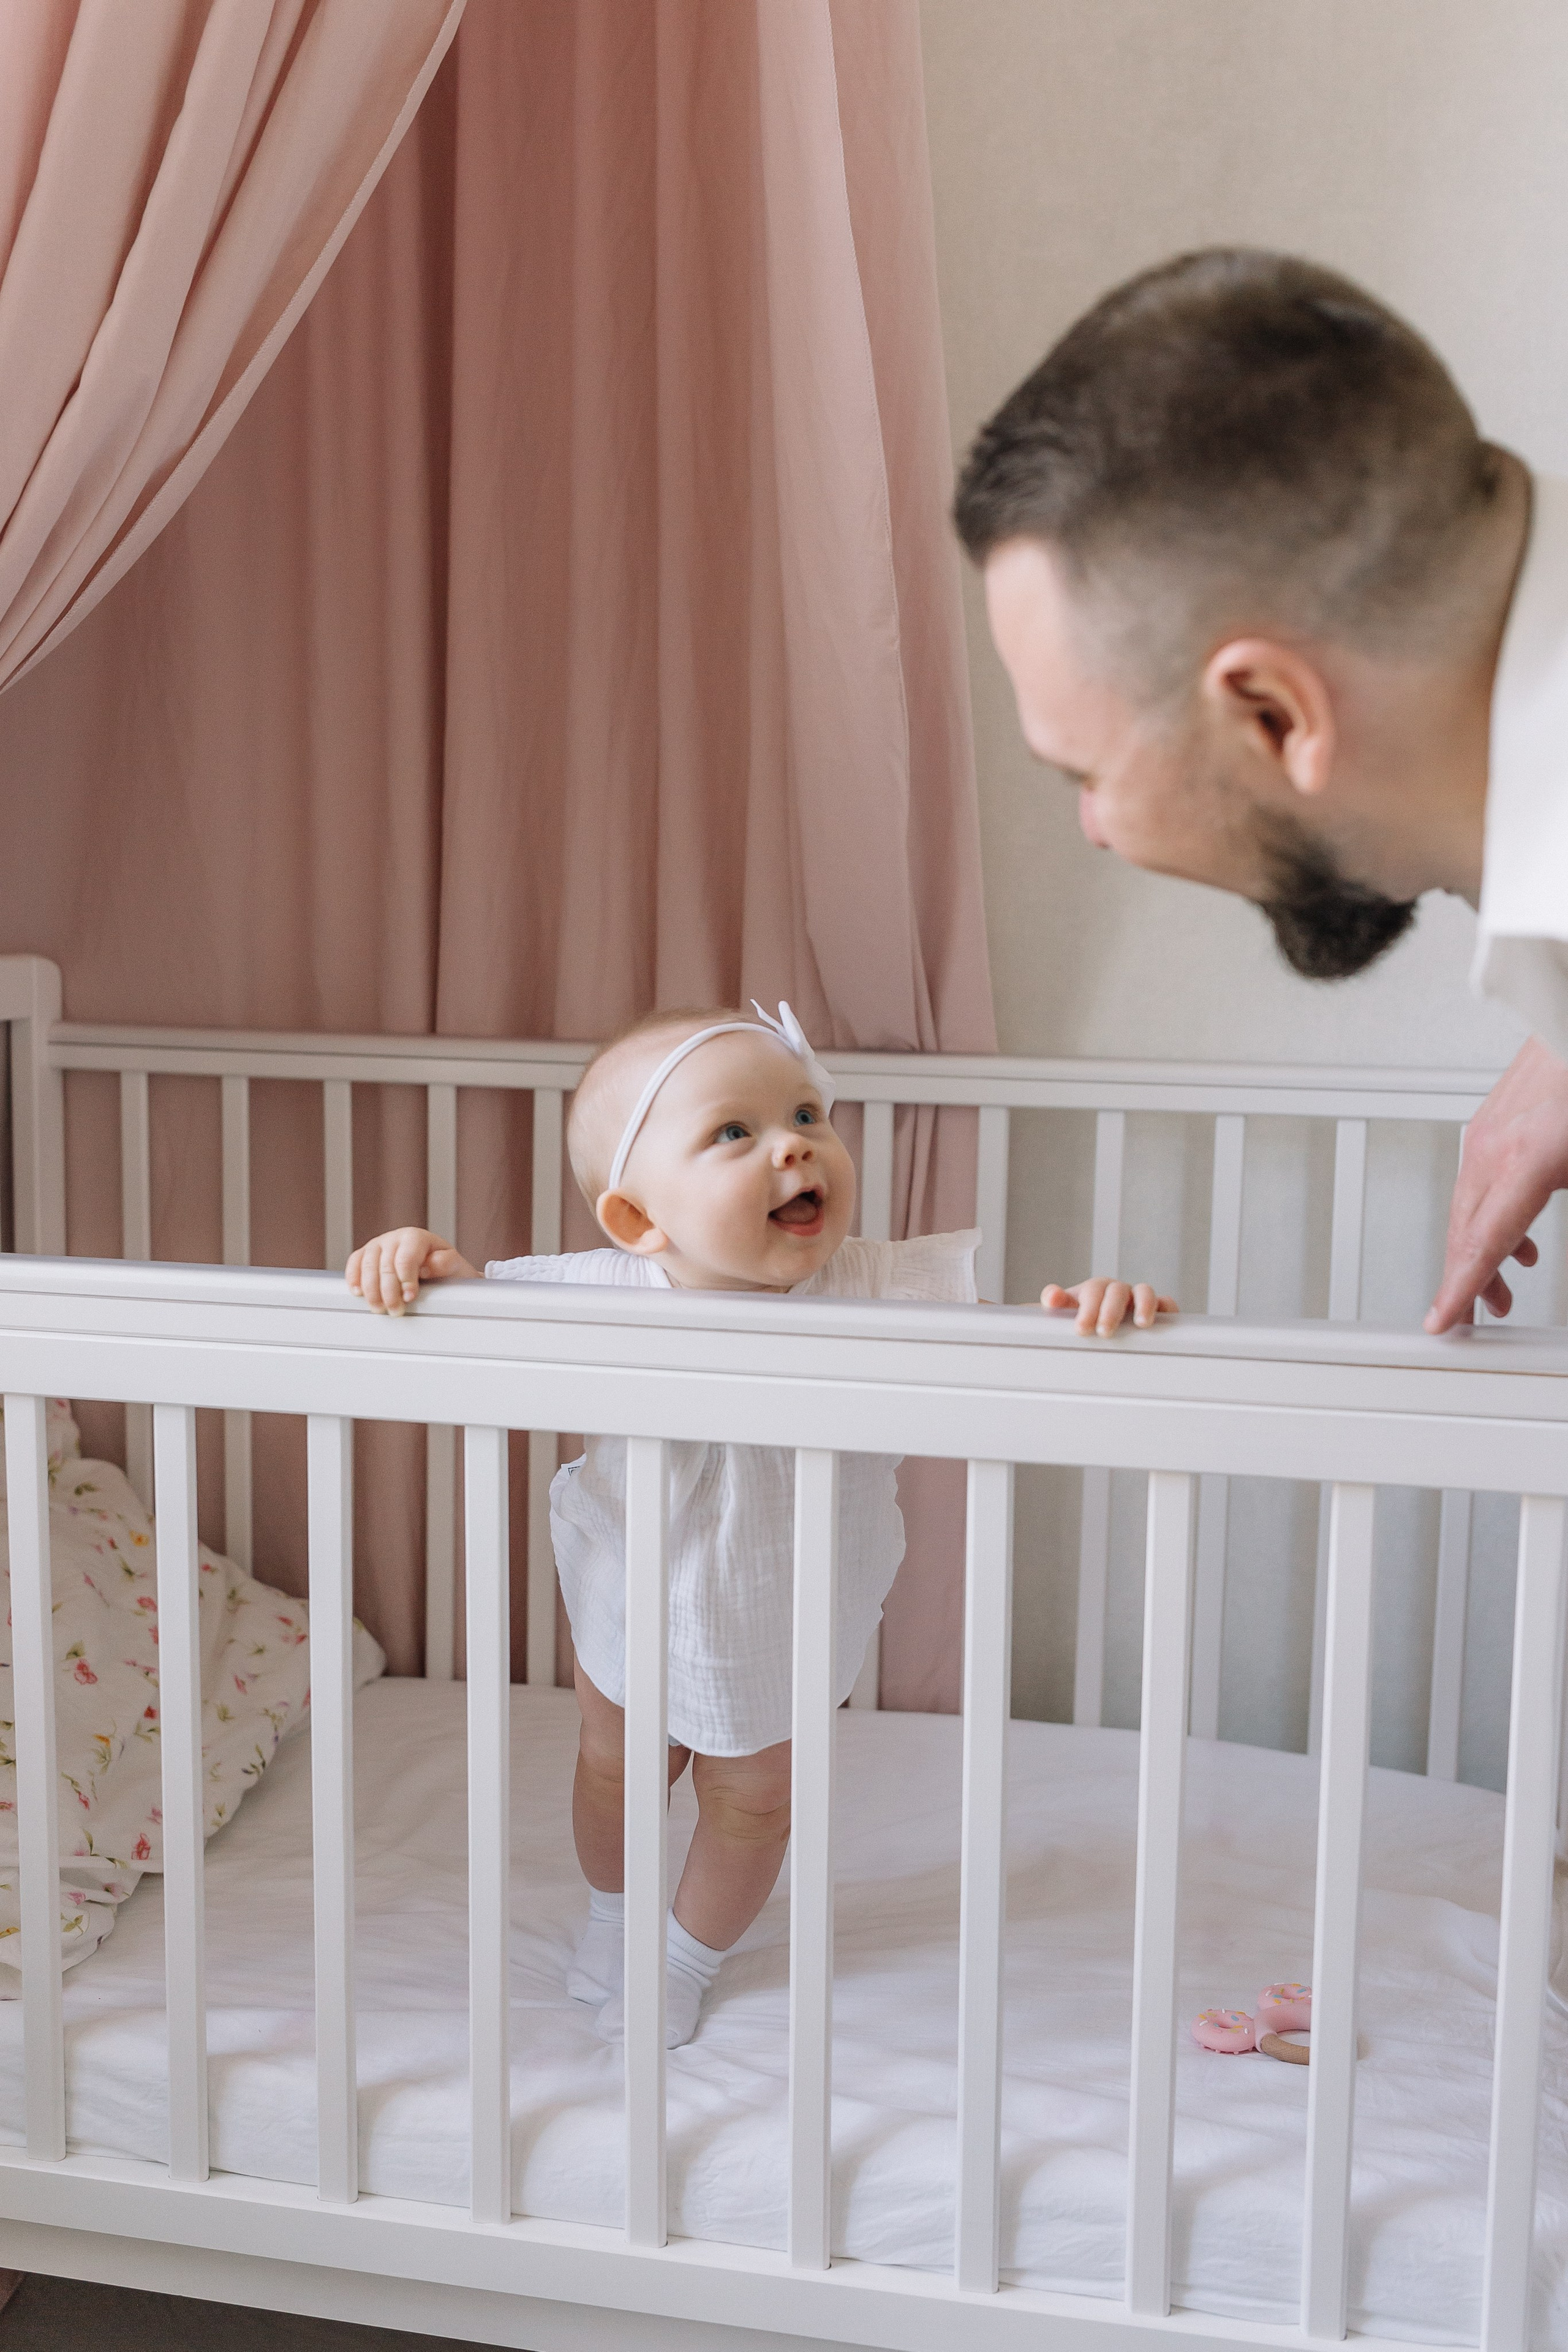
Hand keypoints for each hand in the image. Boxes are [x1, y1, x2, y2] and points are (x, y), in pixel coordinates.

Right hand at [346, 1227, 478, 1313]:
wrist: (437, 1267)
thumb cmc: (444, 1266)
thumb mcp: (454, 1264)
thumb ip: (444, 1263)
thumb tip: (426, 1267)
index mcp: (415, 1237)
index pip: (406, 1258)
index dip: (406, 1280)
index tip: (410, 1297)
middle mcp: (394, 1238)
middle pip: (385, 1265)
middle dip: (389, 1292)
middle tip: (396, 1310)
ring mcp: (378, 1245)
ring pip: (367, 1266)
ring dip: (371, 1291)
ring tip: (379, 1308)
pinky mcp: (366, 1254)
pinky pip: (354, 1262)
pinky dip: (353, 1278)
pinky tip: (358, 1292)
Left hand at [1041, 1277, 1176, 1334]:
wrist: (1097, 1328)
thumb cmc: (1081, 1320)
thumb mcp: (1064, 1312)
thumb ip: (1056, 1302)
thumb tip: (1052, 1296)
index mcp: (1095, 1289)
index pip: (1093, 1291)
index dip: (1088, 1308)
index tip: (1082, 1329)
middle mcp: (1117, 1290)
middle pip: (1117, 1291)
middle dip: (1111, 1311)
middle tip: (1104, 1332)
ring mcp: (1137, 1298)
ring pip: (1144, 1291)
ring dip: (1144, 1304)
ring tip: (1141, 1323)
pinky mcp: (1156, 1309)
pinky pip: (1166, 1303)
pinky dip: (1167, 1309)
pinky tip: (1164, 1320)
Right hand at [1425, 1036, 1567, 1331]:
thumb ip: (1564, 1183)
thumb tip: (1531, 1238)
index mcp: (1526, 1156)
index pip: (1483, 1243)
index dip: (1460, 1290)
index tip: (1443, 1323)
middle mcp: (1497, 1140)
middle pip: (1467, 1228)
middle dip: (1469, 1279)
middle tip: (1477, 1317)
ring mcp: (1491, 1121)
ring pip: (1469, 1201)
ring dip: (1480, 1247)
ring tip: (1502, 1283)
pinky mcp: (1497, 1108)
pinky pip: (1479, 1172)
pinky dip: (1487, 1210)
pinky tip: (1515, 1228)